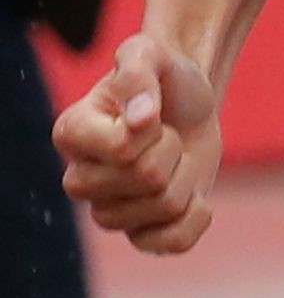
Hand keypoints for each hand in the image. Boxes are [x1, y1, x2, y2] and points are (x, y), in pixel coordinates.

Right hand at [53, 34, 220, 254]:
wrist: (189, 100)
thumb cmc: (163, 74)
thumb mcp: (150, 53)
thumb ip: (138, 72)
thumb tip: (139, 119)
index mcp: (71, 134)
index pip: (123, 150)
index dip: (153, 128)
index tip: (152, 111)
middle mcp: (80, 179)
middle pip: (147, 180)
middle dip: (172, 149)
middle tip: (166, 133)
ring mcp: (108, 212)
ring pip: (164, 209)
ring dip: (186, 175)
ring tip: (173, 156)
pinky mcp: (141, 234)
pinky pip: (173, 244)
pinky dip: (197, 216)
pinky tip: (194, 194)